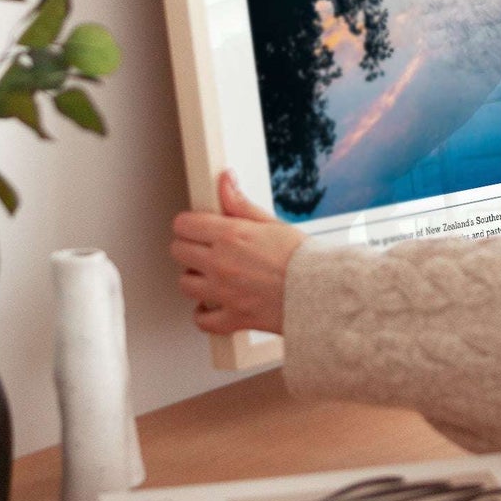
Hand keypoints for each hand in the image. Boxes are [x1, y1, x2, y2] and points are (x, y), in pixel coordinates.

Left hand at [170, 170, 306, 336]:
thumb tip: (225, 180)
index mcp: (231, 236)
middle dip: (188, 247)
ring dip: (195, 278)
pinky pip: (202, 320)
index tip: (196, 226)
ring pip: (185, 284)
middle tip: (204, 248)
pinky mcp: (232, 317)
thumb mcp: (271, 223)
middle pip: (178, 251)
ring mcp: (224, 293)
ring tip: (211, 274)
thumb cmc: (302, 258)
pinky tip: (212, 304)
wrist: (322, 292)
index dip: (189, 223)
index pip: (184, 224)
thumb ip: (240, 204)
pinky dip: (204, 314)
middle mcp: (221, 263)